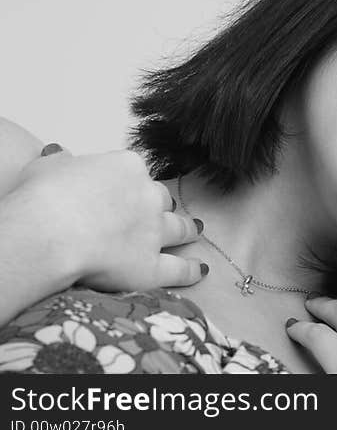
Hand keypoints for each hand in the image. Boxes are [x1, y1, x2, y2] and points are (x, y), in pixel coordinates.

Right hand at [6, 144, 205, 292]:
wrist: (50, 232)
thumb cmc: (42, 198)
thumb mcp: (47, 166)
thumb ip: (61, 162)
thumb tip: (61, 158)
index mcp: (126, 167)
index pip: (133, 173)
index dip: (126, 185)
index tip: (117, 193)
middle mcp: (147, 195)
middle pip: (160, 198)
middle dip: (159, 205)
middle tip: (157, 212)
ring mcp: (154, 230)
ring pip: (179, 227)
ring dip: (188, 229)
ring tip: (196, 230)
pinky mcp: (151, 265)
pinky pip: (179, 269)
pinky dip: (190, 270)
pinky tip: (200, 271)